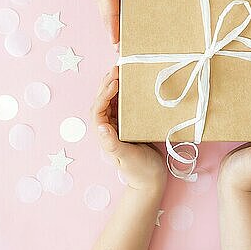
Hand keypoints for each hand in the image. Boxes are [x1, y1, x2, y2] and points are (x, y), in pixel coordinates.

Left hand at [91, 66, 166, 192]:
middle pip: (103, 102)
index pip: (98, 110)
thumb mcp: (126, 158)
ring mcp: (119, 126)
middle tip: (116, 68)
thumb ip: (112, 144)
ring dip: (115, 86)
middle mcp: (109, 128)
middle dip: (107, 85)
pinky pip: (124, 105)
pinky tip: (132, 84)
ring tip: (121, 71)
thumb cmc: (139, 172)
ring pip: (112, 101)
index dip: (104, 95)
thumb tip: (101, 127)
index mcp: (104, 135)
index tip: (114, 82)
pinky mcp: (129, 125)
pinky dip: (125, 93)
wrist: (152, 181)